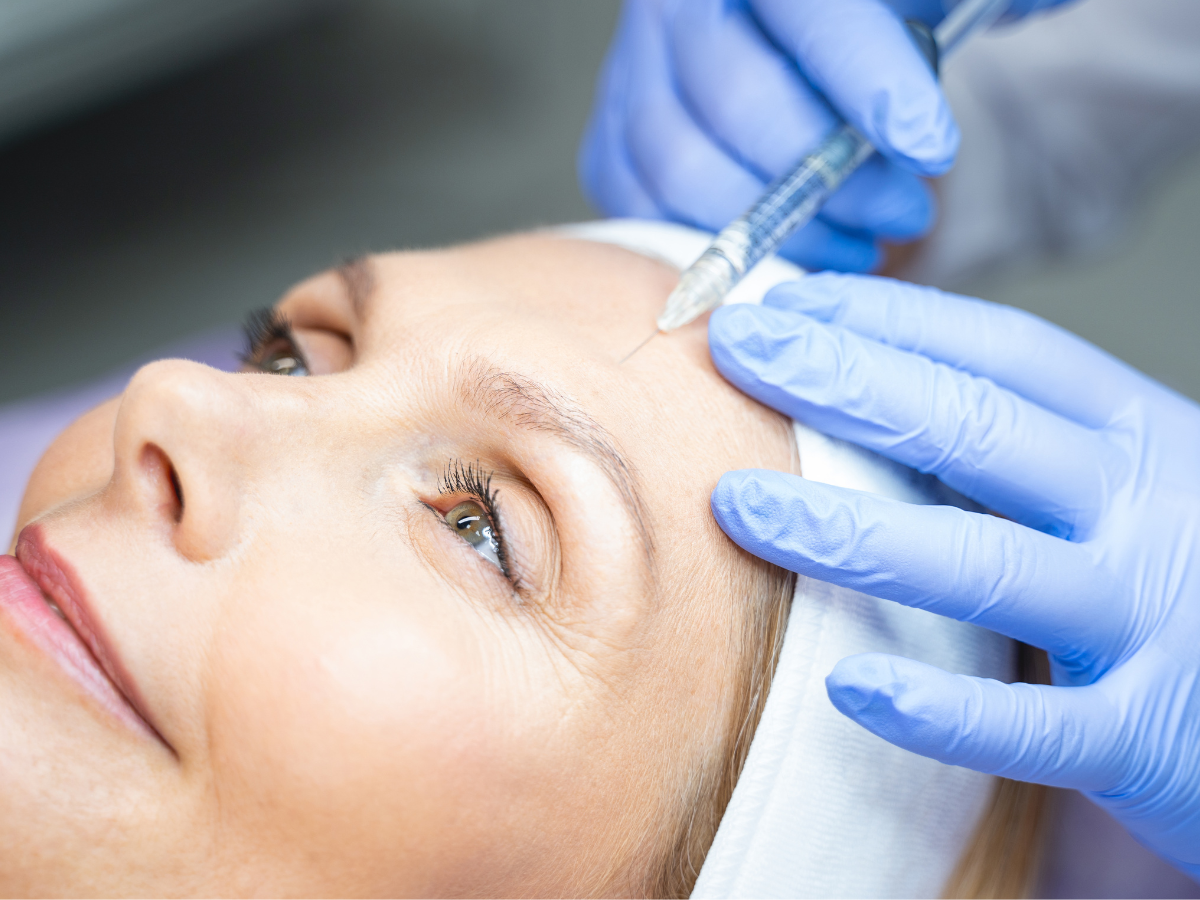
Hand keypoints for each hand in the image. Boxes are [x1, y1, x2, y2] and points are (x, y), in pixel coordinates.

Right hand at [579, 0, 951, 272]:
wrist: (788, 24)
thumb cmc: (873, 11)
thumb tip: (1033, 6)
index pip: (811, 12)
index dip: (868, 82)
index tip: (930, 147)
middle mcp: (678, 2)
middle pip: (738, 102)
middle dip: (831, 178)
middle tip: (908, 211)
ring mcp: (632, 70)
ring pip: (684, 169)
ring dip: (780, 228)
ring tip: (858, 240)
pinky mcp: (613, 134)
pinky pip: (643, 203)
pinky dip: (717, 241)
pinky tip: (791, 247)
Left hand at [706, 274, 1199, 878]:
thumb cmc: (1186, 578)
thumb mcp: (1129, 485)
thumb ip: (1024, 447)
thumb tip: (870, 390)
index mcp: (1140, 436)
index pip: (1004, 352)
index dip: (890, 319)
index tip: (787, 302)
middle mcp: (1147, 510)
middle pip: (980, 429)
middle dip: (847, 382)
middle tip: (735, 346)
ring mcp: (1150, 620)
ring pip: (986, 566)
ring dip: (852, 532)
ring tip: (737, 504)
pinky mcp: (1146, 735)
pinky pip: (1030, 726)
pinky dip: (938, 710)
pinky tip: (846, 687)